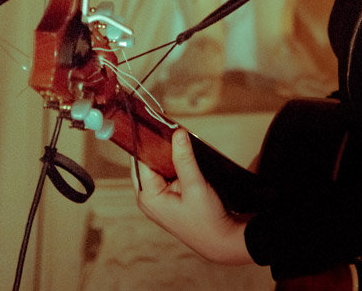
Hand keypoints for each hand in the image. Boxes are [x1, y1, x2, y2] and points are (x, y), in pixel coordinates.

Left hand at [132, 128, 254, 265]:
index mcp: (148, 196)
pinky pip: (168, 172)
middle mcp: (149, 197)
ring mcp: (159, 198)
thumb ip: (184, 158)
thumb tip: (177, 132)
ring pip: (159, 165)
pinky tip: (185, 152)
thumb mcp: (195, 186)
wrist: (221, 241)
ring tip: (180, 136)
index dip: (147, 139)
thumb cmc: (206, 219)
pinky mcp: (169, 197)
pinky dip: (175, 161)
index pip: (140, 159)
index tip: (155, 120)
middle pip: (148, 161)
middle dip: (159, 144)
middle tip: (171, 124)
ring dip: (169, 152)